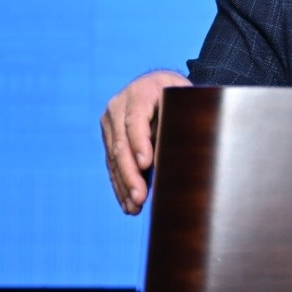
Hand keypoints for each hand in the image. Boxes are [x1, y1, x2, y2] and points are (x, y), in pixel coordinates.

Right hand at [100, 70, 192, 213]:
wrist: (157, 84)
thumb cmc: (177, 93)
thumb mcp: (183, 97)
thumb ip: (180, 117)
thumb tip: (181, 151)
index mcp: (139, 93)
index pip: (135, 120)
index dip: (139, 143)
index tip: (146, 164)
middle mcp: (118, 107)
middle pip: (121, 144)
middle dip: (130, 174)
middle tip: (140, 197)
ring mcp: (110, 123)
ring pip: (114, 158)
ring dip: (124, 185)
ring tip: (134, 207)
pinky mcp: (108, 138)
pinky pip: (112, 164)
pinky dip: (120, 184)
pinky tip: (127, 203)